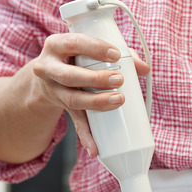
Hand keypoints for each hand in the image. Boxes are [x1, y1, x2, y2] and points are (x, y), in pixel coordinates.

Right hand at [31, 33, 150, 156]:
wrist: (47, 77)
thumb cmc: (76, 58)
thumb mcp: (89, 50)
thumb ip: (119, 54)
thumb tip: (144, 67)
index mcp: (57, 46)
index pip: (74, 43)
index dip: (95, 48)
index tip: (116, 54)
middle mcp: (48, 67)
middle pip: (70, 75)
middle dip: (96, 79)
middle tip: (118, 80)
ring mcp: (52, 90)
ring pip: (72, 100)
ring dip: (95, 103)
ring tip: (117, 100)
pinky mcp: (60, 108)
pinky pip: (74, 123)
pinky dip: (86, 136)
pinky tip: (95, 148)